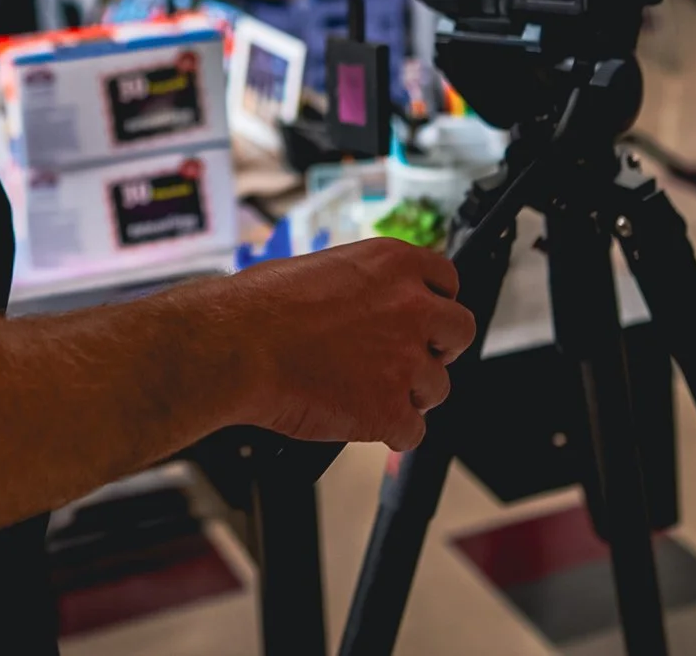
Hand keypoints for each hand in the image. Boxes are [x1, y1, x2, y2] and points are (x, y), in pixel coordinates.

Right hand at [224, 238, 474, 451]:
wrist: (236, 346)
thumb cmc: (260, 306)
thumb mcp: (322, 269)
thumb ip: (364, 286)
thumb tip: (368, 305)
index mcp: (395, 264)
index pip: (448, 281)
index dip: (433, 303)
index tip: (421, 317)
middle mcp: (412, 307)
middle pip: (460, 331)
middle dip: (437, 348)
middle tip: (405, 358)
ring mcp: (406, 361)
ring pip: (437, 387)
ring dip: (408, 393)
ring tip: (363, 391)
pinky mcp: (391, 410)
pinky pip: (412, 431)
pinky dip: (389, 431)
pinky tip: (359, 420)